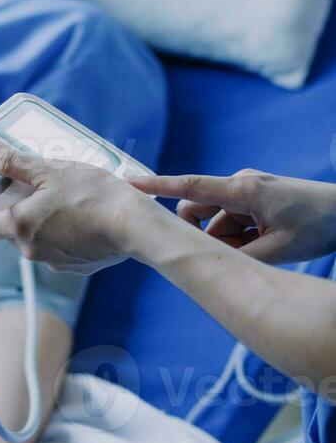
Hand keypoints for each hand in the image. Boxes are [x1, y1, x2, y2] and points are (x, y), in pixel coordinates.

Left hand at [0, 142, 159, 274]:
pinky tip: (86, 219)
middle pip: (15, 232)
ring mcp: (55, 263)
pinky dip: (69, 236)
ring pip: (41, 241)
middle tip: (42, 189)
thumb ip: (13, 162)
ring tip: (70, 203)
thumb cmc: (93, 196)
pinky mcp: (77, 268)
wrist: (133, 226)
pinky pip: (63, 250)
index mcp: (20, 227)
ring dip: (48, 224)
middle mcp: (32, 252)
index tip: (1, 194)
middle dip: (24, 212)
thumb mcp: (51, 170)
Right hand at [135, 169, 335, 265]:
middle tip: (243, 247)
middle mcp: (239, 185)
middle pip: (198, 213)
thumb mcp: (275, 250)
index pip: (190, 188)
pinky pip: (231, 223)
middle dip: (208, 236)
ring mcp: (246, 192)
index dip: (157, 188)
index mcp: (243, 191)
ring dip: (230, 241)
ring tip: (264, 244)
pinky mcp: (252, 200)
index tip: (128, 184)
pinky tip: (266, 240)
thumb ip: (233, 256)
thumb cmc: (315, 225)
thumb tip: (203, 258)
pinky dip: (241, 238)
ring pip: (216, 225)